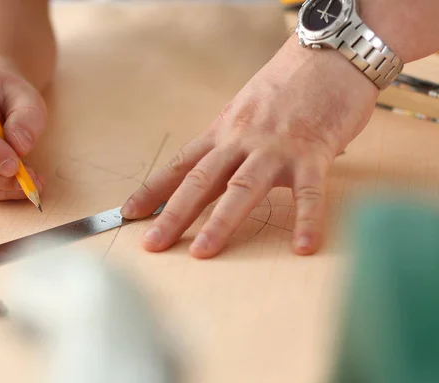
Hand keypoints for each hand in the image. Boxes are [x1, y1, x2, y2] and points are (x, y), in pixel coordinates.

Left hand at [121, 39, 378, 257]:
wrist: (330, 54)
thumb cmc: (288, 85)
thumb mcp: (246, 109)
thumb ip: (231, 141)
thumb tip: (218, 169)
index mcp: (223, 131)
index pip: (181, 164)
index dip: (153, 189)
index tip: (128, 212)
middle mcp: (242, 140)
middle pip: (201, 180)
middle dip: (173, 214)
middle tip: (153, 244)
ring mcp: (276, 147)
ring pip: (242, 188)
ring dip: (220, 222)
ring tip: (202, 253)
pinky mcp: (313, 152)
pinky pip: (310, 191)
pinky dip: (307, 219)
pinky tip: (303, 247)